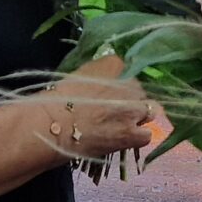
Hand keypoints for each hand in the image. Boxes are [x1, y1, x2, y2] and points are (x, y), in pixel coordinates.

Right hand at [15, 53, 152, 162]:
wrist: (52, 125)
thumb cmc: (55, 99)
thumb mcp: (77, 75)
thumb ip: (96, 72)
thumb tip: (103, 77)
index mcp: (112, 64)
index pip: (127, 68)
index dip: (120, 81)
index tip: (110, 90)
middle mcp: (129, 83)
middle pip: (139, 89)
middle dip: (130, 97)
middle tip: (114, 108)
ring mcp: (133, 108)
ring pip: (149, 110)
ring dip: (138, 115)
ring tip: (122, 124)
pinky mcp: (132, 133)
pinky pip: (146, 135)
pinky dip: (138, 136)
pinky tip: (126, 138)